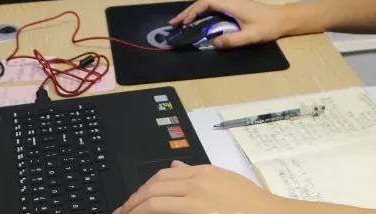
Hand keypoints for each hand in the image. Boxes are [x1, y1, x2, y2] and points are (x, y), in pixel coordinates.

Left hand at [114, 162, 289, 213]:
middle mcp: (198, 182)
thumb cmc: (252, 204)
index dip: (144, 188)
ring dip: (135, 208)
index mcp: (204, 172)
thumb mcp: (226, 181)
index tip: (135, 199)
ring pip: (154, 199)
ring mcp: (197, 198)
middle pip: (155, 186)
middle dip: (134, 200)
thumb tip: (175, 165)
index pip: (164, 175)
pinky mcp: (198, 211)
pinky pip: (163, 211)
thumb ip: (198, 175)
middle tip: (123, 211)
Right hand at [169, 0, 293, 48]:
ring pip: (208, 4)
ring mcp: (232, 3)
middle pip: (204, 2)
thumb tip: (213, 43)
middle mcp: (230, 1)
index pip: (207, 3)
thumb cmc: (268, 25)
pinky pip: (214, 8)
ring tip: (182, 24)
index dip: (193, 11)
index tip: (183, 22)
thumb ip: (232, 40)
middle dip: (188, 12)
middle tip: (174, 24)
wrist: (283, 19)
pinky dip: (203, 14)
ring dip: (195, 13)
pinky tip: (198, 23)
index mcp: (232, 4)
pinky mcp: (234, 8)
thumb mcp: (250, 36)